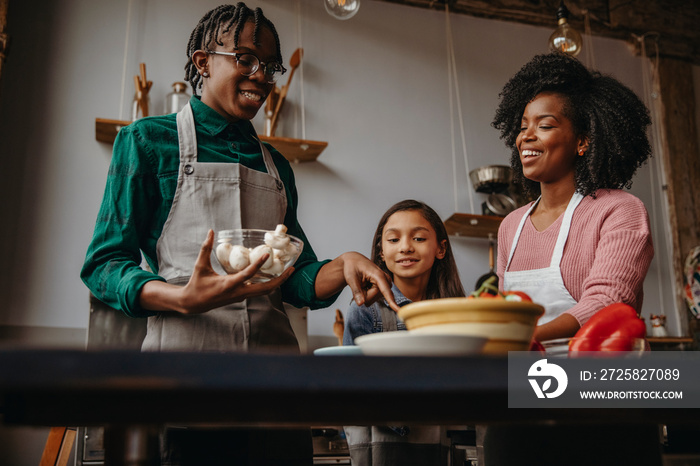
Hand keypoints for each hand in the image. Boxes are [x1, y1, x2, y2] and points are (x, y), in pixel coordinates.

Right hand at [140, 230, 292, 313]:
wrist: (193, 303)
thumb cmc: (197, 284)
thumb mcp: (200, 266)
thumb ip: (205, 248)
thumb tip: (210, 231)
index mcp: (228, 285)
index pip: (247, 274)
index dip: (258, 264)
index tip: (267, 254)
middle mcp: (238, 293)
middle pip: (265, 289)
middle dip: (280, 280)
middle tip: (292, 269)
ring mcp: (241, 296)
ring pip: (264, 291)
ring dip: (277, 282)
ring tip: (288, 272)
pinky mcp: (241, 297)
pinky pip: (259, 291)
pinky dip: (269, 284)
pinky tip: (274, 275)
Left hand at [339, 252, 399, 312]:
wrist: (355, 261)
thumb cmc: (352, 267)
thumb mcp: (351, 278)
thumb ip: (356, 291)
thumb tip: (361, 304)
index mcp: (378, 275)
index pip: (385, 291)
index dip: (391, 301)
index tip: (398, 310)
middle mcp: (385, 279)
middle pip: (374, 297)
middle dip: (364, 295)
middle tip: (359, 284)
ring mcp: (386, 283)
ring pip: (374, 298)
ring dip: (366, 294)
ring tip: (363, 283)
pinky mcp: (385, 287)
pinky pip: (375, 297)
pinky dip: (368, 293)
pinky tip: (366, 285)